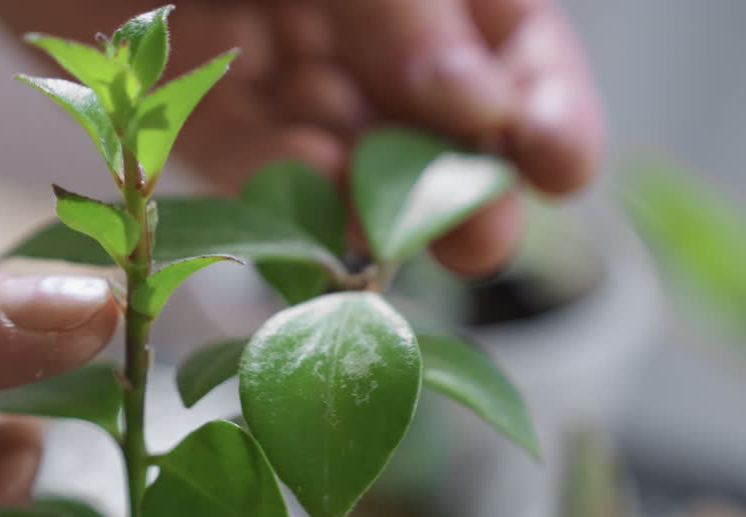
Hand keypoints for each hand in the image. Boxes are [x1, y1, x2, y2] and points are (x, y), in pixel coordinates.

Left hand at [0, 0, 603, 275]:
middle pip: (433, 108)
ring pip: (347, 155)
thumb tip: (480, 105)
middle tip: (484, 242)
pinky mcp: (186, 117)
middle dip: (463, 178)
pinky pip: (252, 172)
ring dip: (379, 214)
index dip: (539, 95)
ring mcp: (267, 66)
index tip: (559, 164)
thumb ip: (395, 3)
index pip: (502, 27)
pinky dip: (286, 204)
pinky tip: (316, 231)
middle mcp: (344, 15)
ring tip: (399, 263)